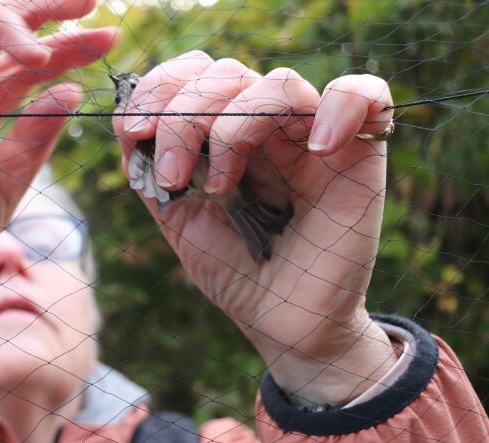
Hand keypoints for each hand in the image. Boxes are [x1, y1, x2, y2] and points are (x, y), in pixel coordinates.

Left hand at [114, 52, 395, 405]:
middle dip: (183, 117)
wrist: (282, 324)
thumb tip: (125, 117)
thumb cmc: (234, 271)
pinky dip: (338, 108)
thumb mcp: (176, 216)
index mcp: (225, 130)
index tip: (135, 131)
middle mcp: (268, 125)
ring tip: (222, 185)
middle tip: (171, 175)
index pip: (195, 71)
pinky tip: (315, 150)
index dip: (160, 87)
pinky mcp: (360, 154)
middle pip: (226, 74)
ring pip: (278, 83)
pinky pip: (363, 95)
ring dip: (234, 127)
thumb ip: (149, 167)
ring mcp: (312, 135)